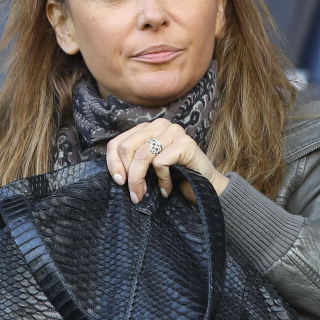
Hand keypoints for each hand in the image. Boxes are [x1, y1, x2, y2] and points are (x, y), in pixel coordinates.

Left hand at [106, 121, 228, 204]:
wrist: (205, 186)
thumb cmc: (175, 177)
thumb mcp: (147, 168)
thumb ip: (132, 163)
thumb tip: (116, 174)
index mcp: (146, 128)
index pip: (117, 142)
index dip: (113, 163)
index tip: (119, 182)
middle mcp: (159, 125)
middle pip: (127, 147)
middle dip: (128, 175)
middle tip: (134, 194)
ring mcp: (174, 131)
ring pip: (142, 156)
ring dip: (140, 180)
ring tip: (144, 195)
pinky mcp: (185, 143)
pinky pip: (160, 162)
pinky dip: (161, 180)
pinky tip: (167, 188)